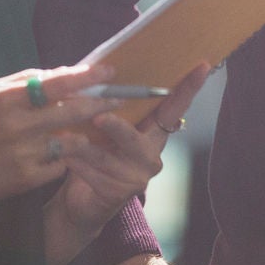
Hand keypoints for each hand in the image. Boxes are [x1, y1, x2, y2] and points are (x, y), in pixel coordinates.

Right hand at [0, 63, 119, 213]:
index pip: (57, 83)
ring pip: (71, 140)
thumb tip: (57, 74)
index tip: (109, 70)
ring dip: (86, 133)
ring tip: (97, 128)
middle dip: (101, 103)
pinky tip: (64, 154)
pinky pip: (59, 165)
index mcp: (6, 99)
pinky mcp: (26, 178)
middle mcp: (17, 125)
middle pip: (72, 111)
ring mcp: (23, 153)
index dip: (87, 76)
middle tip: (119, 98)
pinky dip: (64, 158)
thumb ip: (20, 83)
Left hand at [48, 64, 210, 242]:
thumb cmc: (95, 151)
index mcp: (153, 132)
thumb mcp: (105, 126)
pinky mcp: (117, 194)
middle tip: (97, 118)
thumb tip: (96, 69)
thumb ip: (109, 104)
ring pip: (105, 156)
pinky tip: (61, 155)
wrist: (82, 200)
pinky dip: (73, 162)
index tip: (203, 65)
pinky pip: (92, 173)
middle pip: (135, 137)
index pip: (174, 107)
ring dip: (82, 145)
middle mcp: (151, 155)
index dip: (188, 87)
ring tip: (63, 135)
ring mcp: (137, 177)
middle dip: (115, 127)